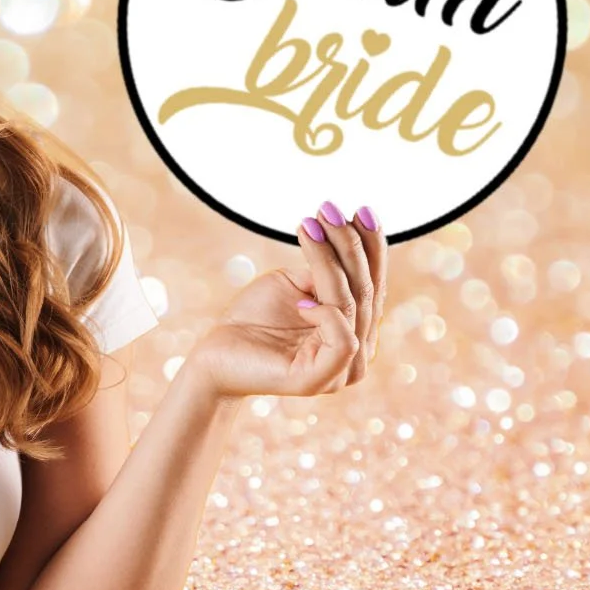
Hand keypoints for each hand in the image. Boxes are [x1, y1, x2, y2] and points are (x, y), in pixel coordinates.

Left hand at [190, 201, 388, 400]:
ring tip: (309, 227)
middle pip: (365, 290)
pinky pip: (343, 340)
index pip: (373, 283)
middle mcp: (358, 351)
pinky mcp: (319, 380)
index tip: (361, 209)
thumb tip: (346, 248)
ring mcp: (341, 370)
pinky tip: (300, 300)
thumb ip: (325, 273)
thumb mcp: (294, 284)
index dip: (371, 246)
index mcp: (356, 328)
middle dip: (349, 244)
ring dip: (331, 261)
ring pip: (351, 305)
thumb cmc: (254, 318)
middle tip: (329, 209)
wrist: (216, 353)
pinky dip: (326, 313)